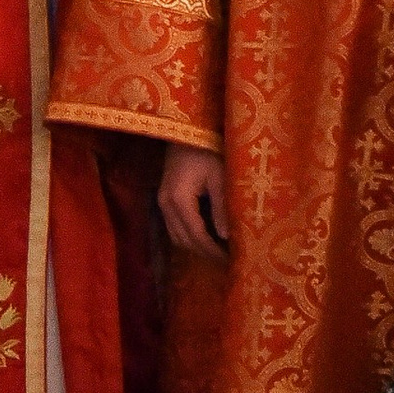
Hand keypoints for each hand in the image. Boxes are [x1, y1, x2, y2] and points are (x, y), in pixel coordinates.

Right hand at [157, 144, 230, 258]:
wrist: (184, 132)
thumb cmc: (205, 150)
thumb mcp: (218, 176)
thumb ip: (221, 207)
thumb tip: (227, 237)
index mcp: (179, 200)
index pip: (197, 236)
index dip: (213, 251)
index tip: (231, 261)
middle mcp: (165, 205)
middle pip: (184, 240)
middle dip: (205, 253)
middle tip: (227, 261)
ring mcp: (162, 202)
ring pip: (177, 236)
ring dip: (195, 246)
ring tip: (218, 252)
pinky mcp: (164, 198)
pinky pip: (174, 227)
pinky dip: (188, 236)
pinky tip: (205, 237)